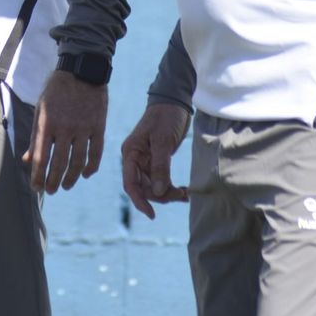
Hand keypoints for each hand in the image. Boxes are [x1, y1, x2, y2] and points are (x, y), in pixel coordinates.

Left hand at [23, 70, 108, 193]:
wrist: (82, 70)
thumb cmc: (56, 91)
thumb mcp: (41, 110)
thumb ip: (35, 136)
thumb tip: (27, 160)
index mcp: (46, 123)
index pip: (40, 157)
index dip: (38, 176)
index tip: (36, 188)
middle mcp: (64, 128)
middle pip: (58, 163)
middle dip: (53, 181)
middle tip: (51, 191)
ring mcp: (83, 128)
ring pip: (78, 162)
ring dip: (71, 178)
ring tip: (65, 186)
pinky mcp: (98, 126)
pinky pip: (96, 152)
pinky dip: (92, 167)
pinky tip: (86, 175)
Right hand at [120, 102, 190, 218]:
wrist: (174, 101)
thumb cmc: (166, 117)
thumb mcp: (163, 141)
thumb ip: (160, 167)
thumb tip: (159, 192)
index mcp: (130, 153)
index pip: (130, 183)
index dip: (140, 200)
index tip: (152, 214)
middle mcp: (135, 159)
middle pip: (143, 188)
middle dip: (160, 196)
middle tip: (181, 195)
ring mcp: (145, 161)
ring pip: (153, 186)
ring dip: (167, 193)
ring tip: (185, 193)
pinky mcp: (156, 161)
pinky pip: (161, 180)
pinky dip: (171, 187)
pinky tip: (183, 191)